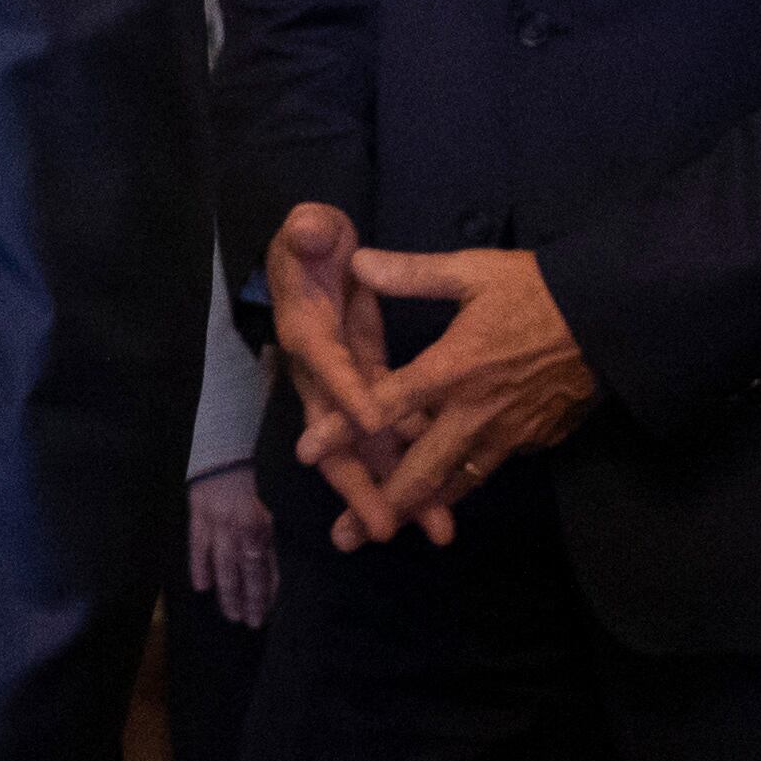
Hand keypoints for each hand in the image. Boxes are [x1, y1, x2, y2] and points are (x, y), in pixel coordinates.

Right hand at [186, 464, 275, 626]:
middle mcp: (244, 529)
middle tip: (253, 623)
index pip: (271, 565)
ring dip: (228, 592)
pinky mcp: (198, 518)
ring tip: (231, 616)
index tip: (274, 612)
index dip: (272, 590)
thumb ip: (278, 530)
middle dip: (252, 599)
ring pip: (224, 565)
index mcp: (266, 525)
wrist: (225, 450)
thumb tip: (288, 560)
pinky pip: (197, 546)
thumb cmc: (256, 476)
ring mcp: (218, 525)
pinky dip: (199, 567)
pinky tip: (201, 587)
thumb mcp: (277, 501)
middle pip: (249, 571)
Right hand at [264, 202, 407, 546]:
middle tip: (386, 527)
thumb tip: (310, 232)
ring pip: (371, 449)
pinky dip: (419, 461)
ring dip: (400, 490)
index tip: (373, 422)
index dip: (347, 393)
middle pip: (337, 439)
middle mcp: (323, 373)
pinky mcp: (369, 390)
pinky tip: (451, 493)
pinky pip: (394, 435)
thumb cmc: (312, 243)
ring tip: (434, 530)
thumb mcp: (309, 230)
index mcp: (309, 332)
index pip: (327, 366)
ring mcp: (346, 389)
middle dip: (363, 485)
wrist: (310, 251)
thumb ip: (309, 233)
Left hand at [333, 248, 594, 548]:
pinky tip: (444, 497)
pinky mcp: (533, 441)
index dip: (343, 430)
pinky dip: (462, 486)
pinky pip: (489, 469)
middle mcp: (474, 413)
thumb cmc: (538, 291)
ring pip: (457, 483)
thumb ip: (412, 273)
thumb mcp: (473, 271)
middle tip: (347, 536)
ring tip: (390, 532)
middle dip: (382, 506)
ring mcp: (507, 434)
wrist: (615, 319)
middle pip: (421, 472)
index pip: (385, 406)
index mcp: (451, 370)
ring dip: (422, 510)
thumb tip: (357, 260)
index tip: (306, 453)